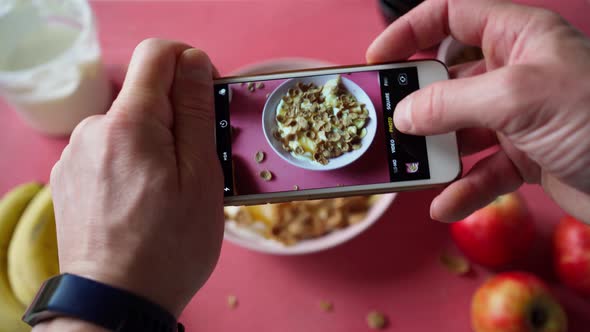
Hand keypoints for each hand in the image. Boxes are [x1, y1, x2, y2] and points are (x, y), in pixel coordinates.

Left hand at [49, 39, 223, 316]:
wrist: (114, 302)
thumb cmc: (167, 248)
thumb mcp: (201, 177)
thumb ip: (196, 112)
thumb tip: (195, 62)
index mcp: (129, 124)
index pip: (158, 54)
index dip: (190, 64)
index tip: (207, 96)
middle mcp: (93, 130)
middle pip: (144, 95)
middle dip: (177, 117)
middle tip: (197, 164)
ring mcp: (76, 155)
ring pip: (128, 126)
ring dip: (154, 144)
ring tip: (169, 192)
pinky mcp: (69, 177)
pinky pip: (109, 151)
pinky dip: (132, 163)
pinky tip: (142, 201)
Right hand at [367, 0, 589, 222]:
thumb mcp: (519, 97)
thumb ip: (453, 101)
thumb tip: (405, 115)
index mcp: (519, 37)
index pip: (452, 15)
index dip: (410, 31)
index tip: (379, 60)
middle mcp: (515, 73)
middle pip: (448, 77)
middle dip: (416, 102)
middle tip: (387, 123)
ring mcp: (520, 117)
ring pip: (460, 128)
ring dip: (435, 151)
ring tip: (410, 169)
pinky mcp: (527, 158)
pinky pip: (483, 171)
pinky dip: (463, 188)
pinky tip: (445, 206)